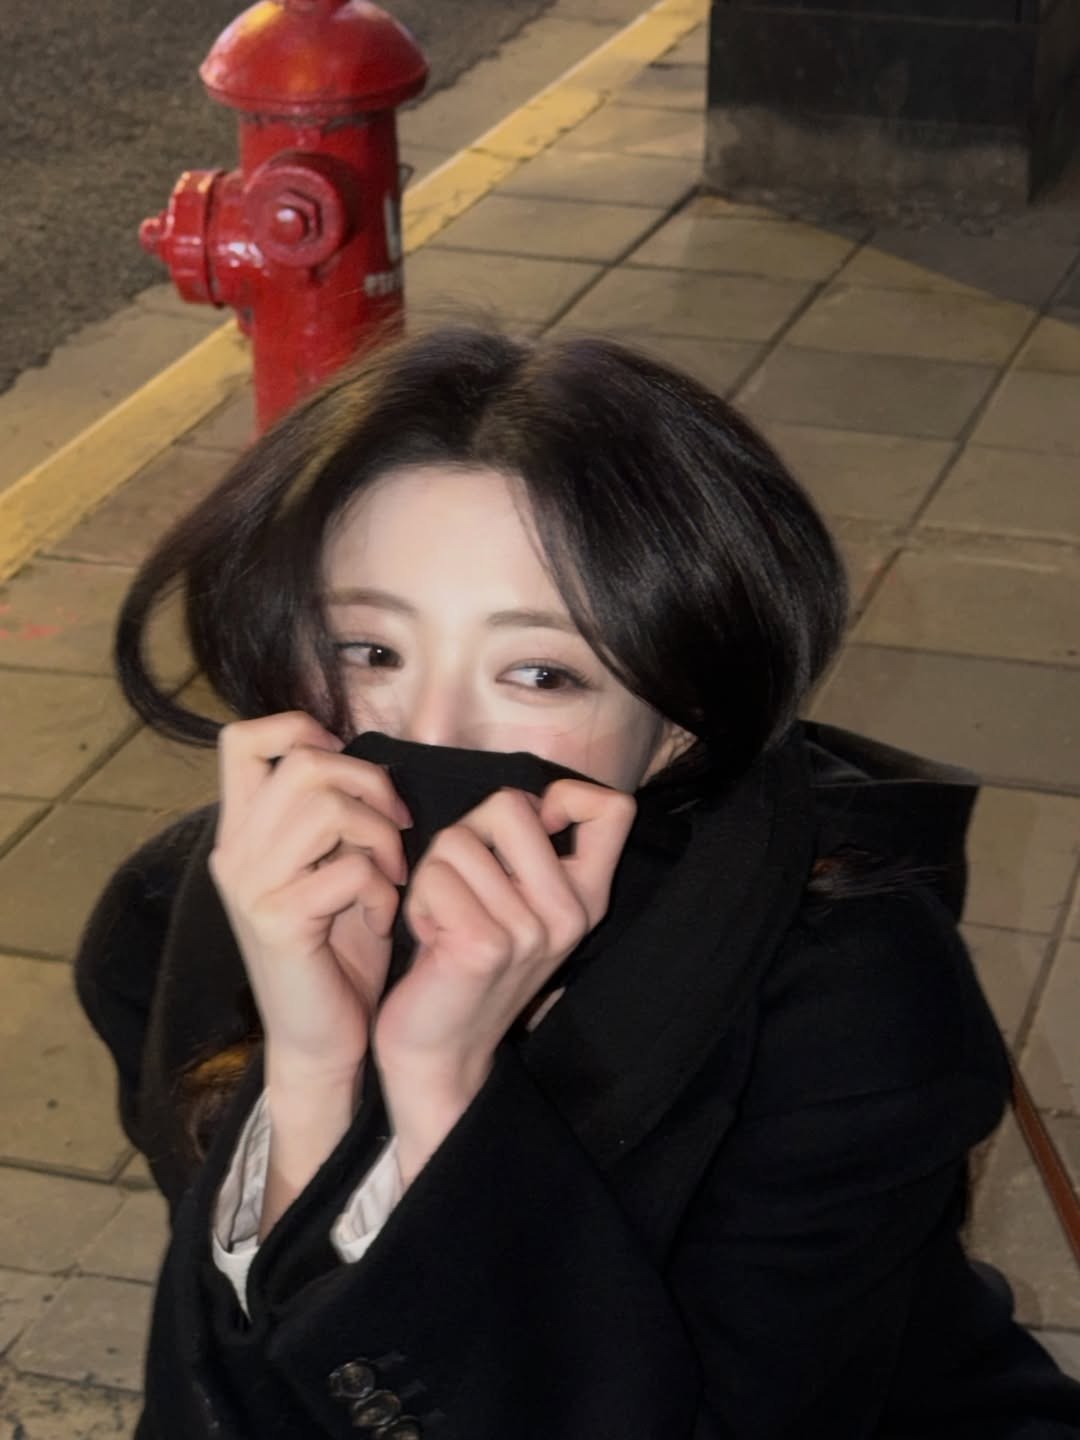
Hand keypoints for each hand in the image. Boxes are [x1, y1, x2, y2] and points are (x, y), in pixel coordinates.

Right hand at [209, 712, 411, 1088]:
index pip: (242, 740)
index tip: (347, 762)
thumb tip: (367, 764)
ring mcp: (251, 886)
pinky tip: (384, 920)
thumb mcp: (332, 869)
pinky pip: (349, 870)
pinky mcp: (278, 921)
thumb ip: (334, 816)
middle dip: (369, 784)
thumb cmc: (338, 952)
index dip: (299, 728)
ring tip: (392, 876)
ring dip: (381, 837)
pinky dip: (383, 890)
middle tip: (397, 828)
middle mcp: (235, 852)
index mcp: (244, 832)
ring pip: (328, 808)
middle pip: (302, 764)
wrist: (323, 1041)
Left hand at [373, 779, 635, 1183]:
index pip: (613, 808)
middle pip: (512, 804)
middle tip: (462, 885)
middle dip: (467, 833)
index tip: (532, 831)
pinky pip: (435, 877)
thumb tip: (529, 800)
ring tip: (444, 920)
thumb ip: (533, 850)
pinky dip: (418, 902)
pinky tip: (431, 940)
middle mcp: (569, 913)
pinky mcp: (484, 946)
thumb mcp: (520, 904)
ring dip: (434, 875)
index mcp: (586, 898)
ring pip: (458, 840)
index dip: (563, 796)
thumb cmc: (467, 962)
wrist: (441, 1053)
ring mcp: (530, 931)